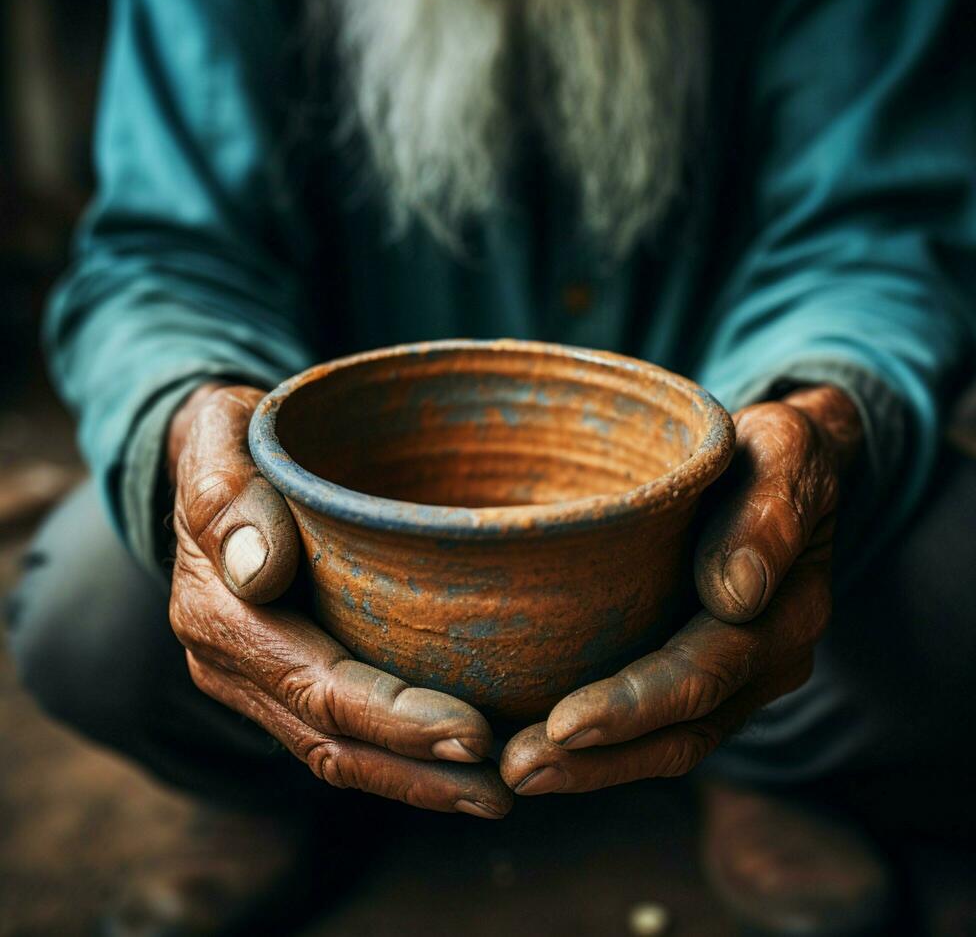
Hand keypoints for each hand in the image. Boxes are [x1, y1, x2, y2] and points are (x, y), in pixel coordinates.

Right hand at [167, 385, 511, 817]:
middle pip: (332, 740)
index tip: (474, 733)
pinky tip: (456, 759)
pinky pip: (338, 731)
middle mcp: (232, 663)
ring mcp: (257, 677)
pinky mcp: (285, 675)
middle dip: (418, 771)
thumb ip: (226, 496)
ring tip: (494, 793)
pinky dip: (398, 755)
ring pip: (337, 751)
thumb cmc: (233, 438)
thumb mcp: (218, 438)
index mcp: (218, 613)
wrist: (216, 459)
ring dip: (415, 780)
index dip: (395, 720)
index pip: (317, 686)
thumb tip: (257, 570)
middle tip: (503, 789)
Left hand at [499, 385, 861, 795]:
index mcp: (786, 611)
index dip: (637, 705)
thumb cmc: (772, 450)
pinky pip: (658, 724)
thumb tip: (735, 593)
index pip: (706, 673)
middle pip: (683, 731)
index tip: (565, 725)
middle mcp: (765, 659)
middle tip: (516, 769)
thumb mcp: (784, 450)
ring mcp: (735, 675)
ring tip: (517, 773)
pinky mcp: (702, 670)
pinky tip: (540, 739)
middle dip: (600, 760)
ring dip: (594, 768)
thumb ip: (770, 513)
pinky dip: (604, 746)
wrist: (786, 465)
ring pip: (668, 743)